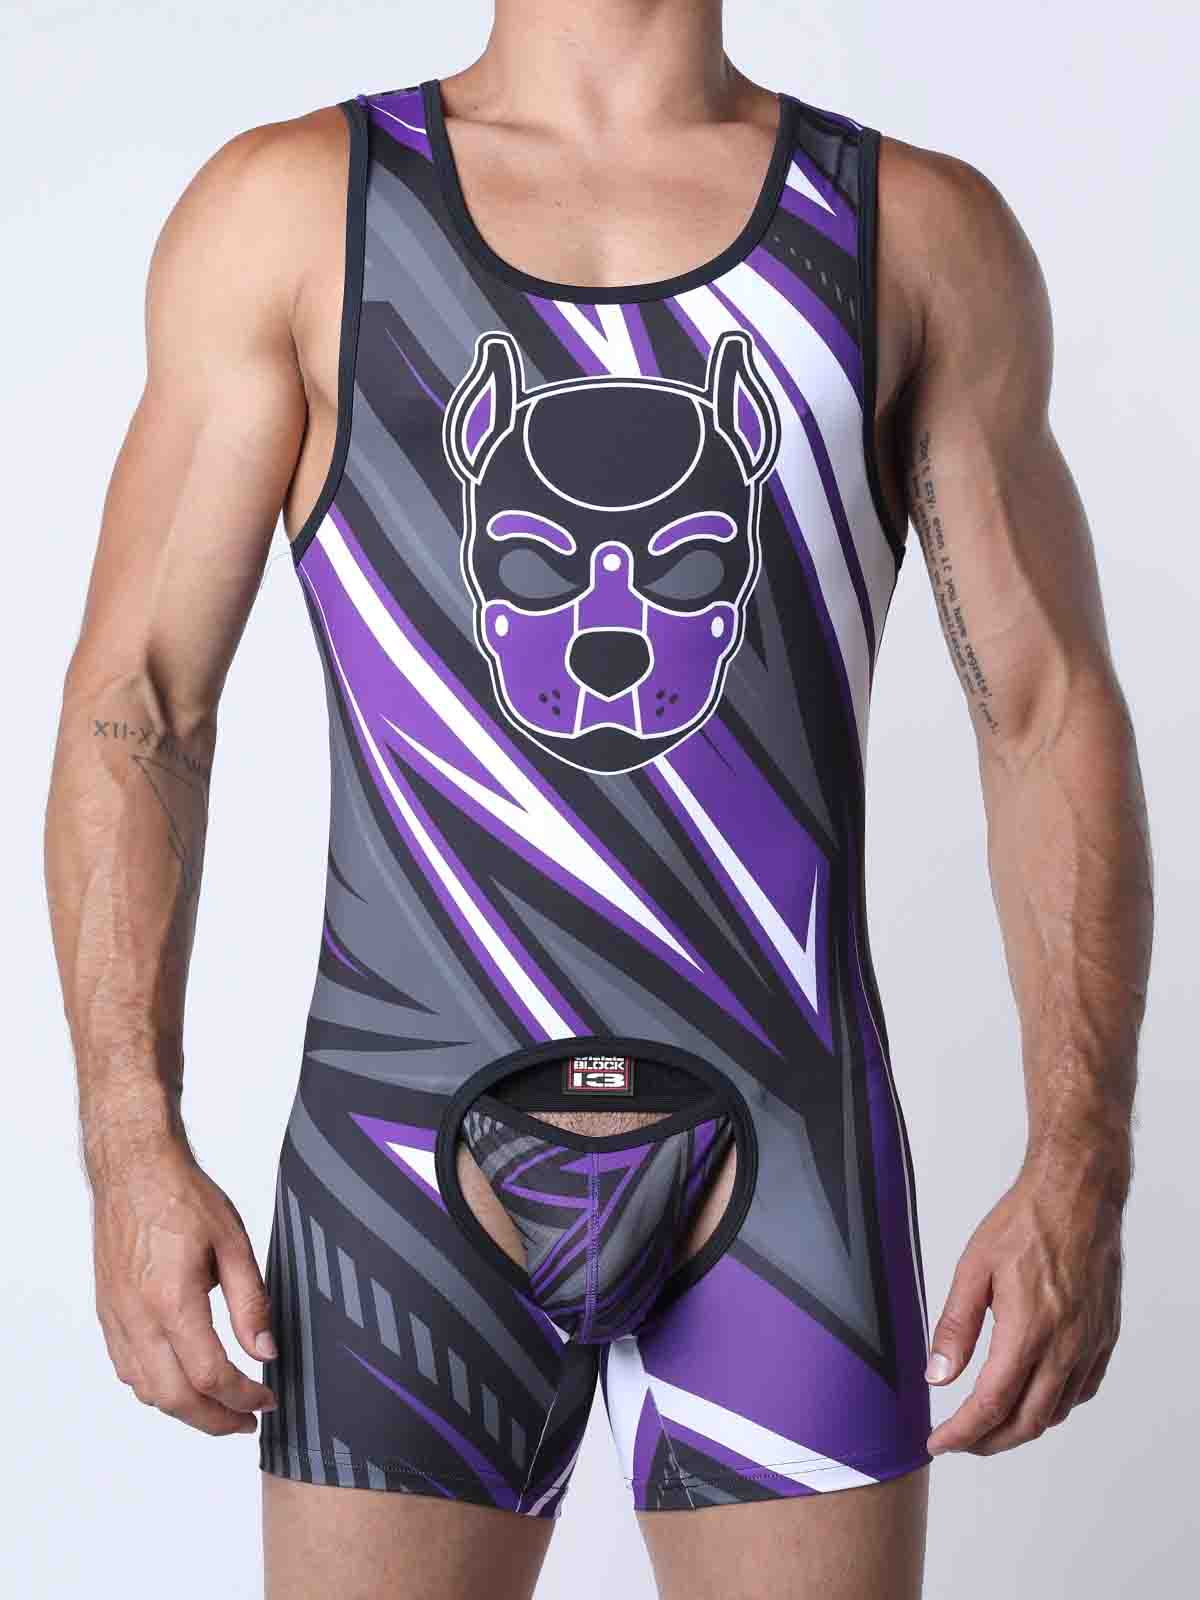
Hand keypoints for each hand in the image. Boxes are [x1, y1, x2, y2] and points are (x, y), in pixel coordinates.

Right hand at [91, 1137, 276, 1435]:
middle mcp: (137, 1317)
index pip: (210, 1376)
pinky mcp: (108, 1312)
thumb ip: (251, 1302)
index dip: (244, 1397)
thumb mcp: (233, 1243)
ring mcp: (116, 1318)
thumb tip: (265, 1352)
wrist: (132, 1170)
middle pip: (175, 1398)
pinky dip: (156, 1388)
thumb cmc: (182, 1196)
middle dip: (216, 1421)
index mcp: (171, 1301)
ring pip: (147, 1391)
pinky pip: (128, 1369)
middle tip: (248, 1422)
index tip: (268, 1399)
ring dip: (185, 1410)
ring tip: (221, 1408)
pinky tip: (182, 1381)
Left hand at [925, 1152, 1123, 1455]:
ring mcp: (1090, 1345)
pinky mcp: (1104, 1337)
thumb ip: (956, 1326)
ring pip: (1055, 1412)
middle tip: (960, 1440)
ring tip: (989, 1421)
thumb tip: (937, 1375)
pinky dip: (1053, 1406)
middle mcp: (1066, 1346)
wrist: (1078, 1196)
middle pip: (1026, 1422)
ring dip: (1020, 1426)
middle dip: (988, 1441)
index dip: (962, 1434)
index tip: (939, 1444)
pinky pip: (1081, 1391)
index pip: (991, 1405)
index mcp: (1029, 1330)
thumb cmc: (1026, 1223)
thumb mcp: (974, 1267)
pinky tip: (1032, 1395)